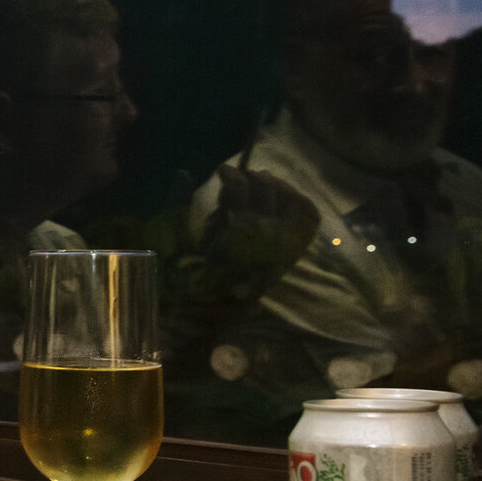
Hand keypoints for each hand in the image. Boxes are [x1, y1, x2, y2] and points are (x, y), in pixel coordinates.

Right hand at [190, 165, 319, 307]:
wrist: (219, 309)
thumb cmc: (190, 274)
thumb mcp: (175, 240)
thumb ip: (177, 204)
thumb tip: (182, 173)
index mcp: (232, 230)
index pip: (237, 187)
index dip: (229, 174)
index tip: (222, 171)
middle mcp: (262, 232)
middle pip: (264, 186)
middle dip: (249, 178)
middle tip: (238, 180)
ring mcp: (284, 239)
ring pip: (286, 194)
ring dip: (271, 186)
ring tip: (258, 189)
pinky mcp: (294, 246)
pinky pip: (306, 212)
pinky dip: (295, 199)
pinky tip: (279, 199)